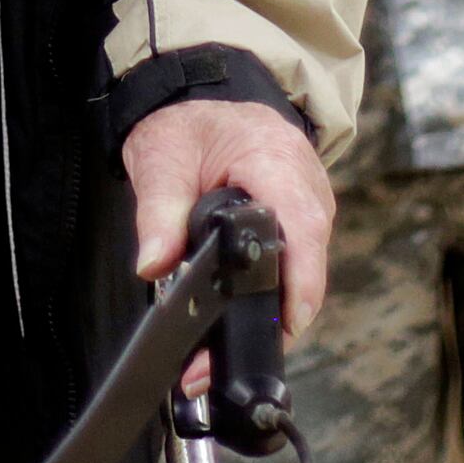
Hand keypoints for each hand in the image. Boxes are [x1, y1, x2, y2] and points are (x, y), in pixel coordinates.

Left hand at [120, 94, 335, 380]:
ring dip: (269, 317)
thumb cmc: (188, 123)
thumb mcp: (161, 158)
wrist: (206, 96)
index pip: (303, 227)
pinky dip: (270, 297)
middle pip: (307, 263)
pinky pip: (295, 264)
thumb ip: (159, 213)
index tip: (286, 324)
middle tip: (218, 366)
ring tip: (214, 362)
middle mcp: (305, 184)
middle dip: (273, 321)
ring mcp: (310, 203)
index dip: (300, 282)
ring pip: (304, 271)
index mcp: (277, 161)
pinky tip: (235, 327)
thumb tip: (153, 264)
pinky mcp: (301, 220)